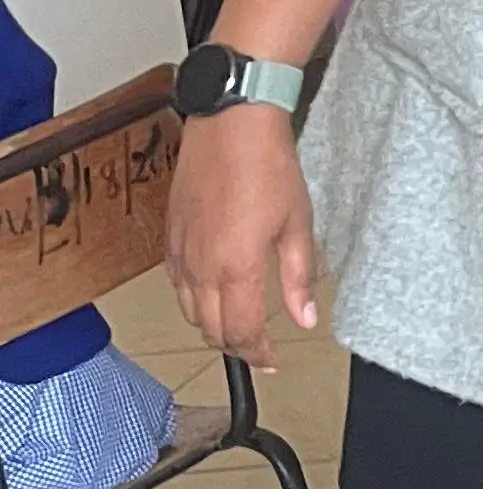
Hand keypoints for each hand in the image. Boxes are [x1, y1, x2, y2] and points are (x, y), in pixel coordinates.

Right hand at [165, 103, 318, 365]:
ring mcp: (180, 255)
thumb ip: (298, 278)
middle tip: (259, 347)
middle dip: (235, 345)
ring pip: (189, 312)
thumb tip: (306, 319)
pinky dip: (194, 301)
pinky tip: (213, 293)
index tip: (272, 361)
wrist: (231, 127)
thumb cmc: (270, 169)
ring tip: (238, 326)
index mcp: (236, 270)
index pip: (241, 332)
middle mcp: (200, 269)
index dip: (257, 354)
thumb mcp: (297, 224)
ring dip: (212, 326)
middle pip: (210, 330)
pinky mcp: (170, 239)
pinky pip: (177, 286)